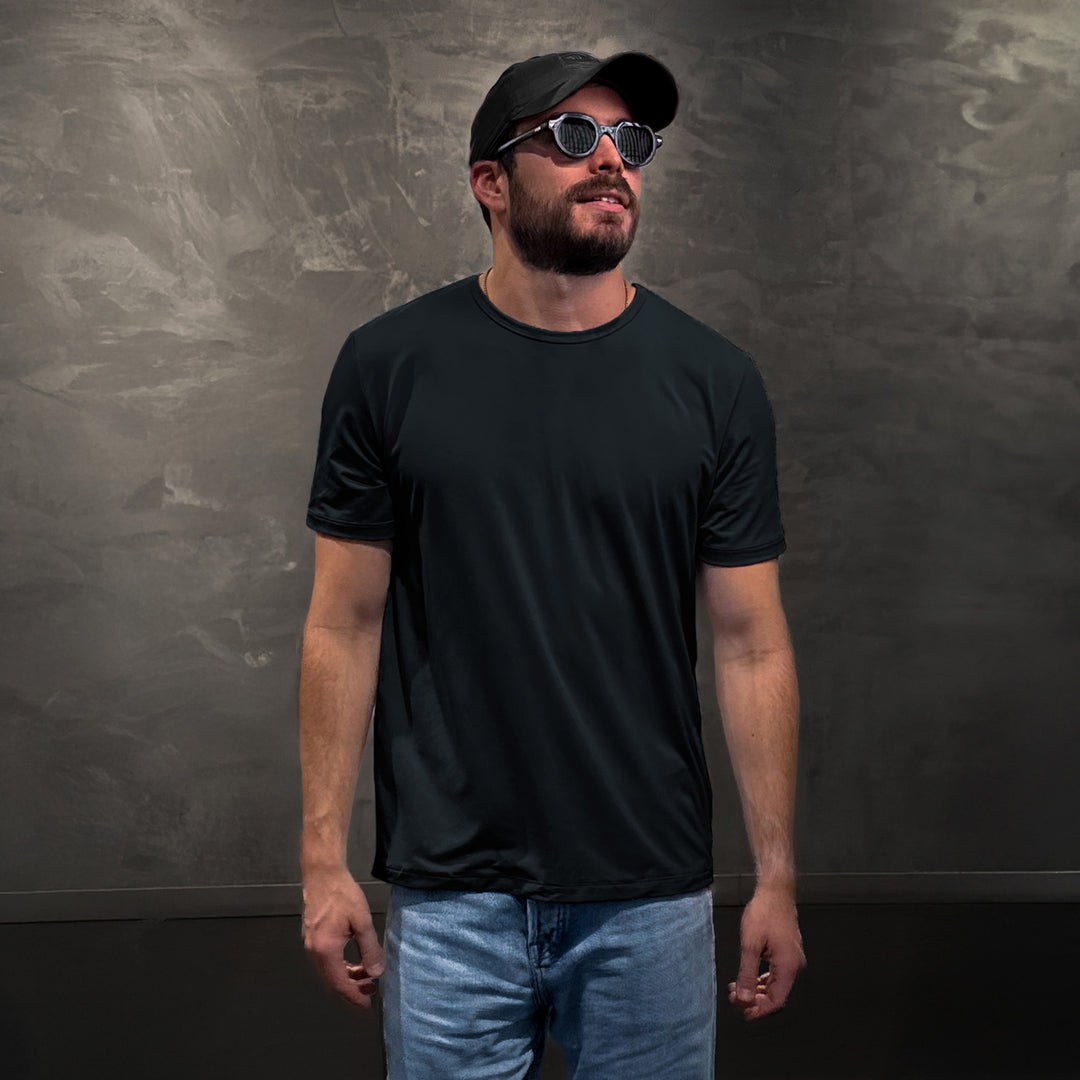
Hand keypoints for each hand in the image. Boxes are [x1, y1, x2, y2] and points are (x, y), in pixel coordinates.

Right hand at [302, 864, 384, 1008]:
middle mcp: (314, 951)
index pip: (339, 983)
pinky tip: (353, 960)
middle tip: (371, 991)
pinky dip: (340, 965)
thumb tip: (376, 973)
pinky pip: (326, 960)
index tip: (367, 1004)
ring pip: (329, 970)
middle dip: (352, 988)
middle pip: (332, 980)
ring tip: (366, 975)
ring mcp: (311, 943)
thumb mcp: (362, 921)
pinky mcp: (312, 936)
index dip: (354, 996)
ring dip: (347, 976)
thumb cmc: (342, 894)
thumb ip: (369, 949)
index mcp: (326, 950)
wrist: (322, 874)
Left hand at [727, 884, 804, 1020]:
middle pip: (776, 996)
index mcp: (788, 967)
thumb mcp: (750, 945)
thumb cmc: (765, 912)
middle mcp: (794, 966)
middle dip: (754, 1000)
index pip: (776, 1001)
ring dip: (756, 991)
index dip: (759, 1010)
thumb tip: (744, 999)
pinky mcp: (787, 953)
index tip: (743, 1012)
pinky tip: (748, 978)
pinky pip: (775, 975)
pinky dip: (761, 980)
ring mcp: (792, 959)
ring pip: (775, 986)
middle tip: (735, 998)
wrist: (775, 891)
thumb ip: (747, 974)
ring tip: (738, 989)